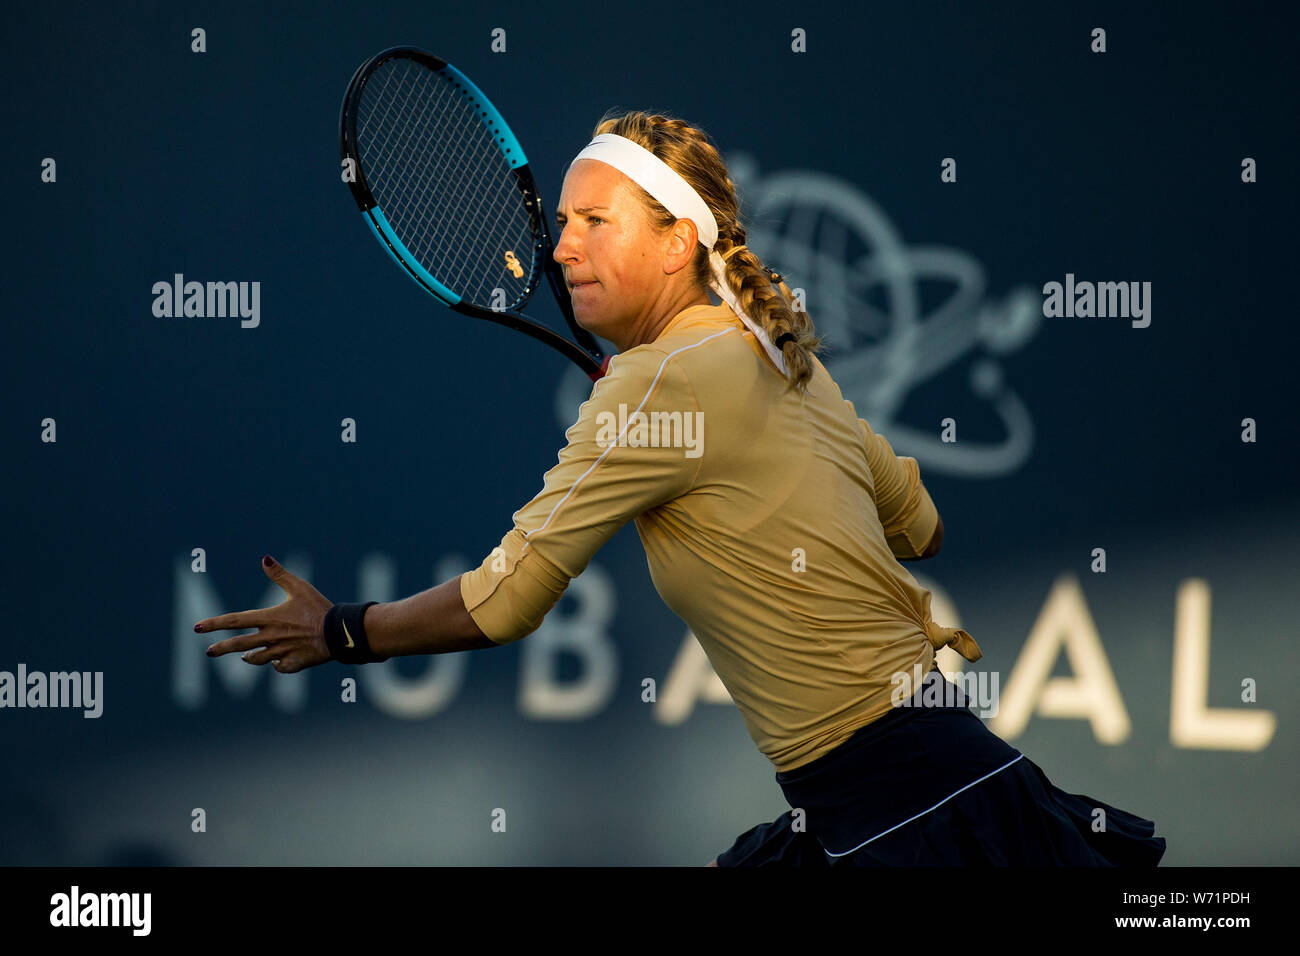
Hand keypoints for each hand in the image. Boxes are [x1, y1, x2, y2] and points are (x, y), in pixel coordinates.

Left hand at [195, 555, 333, 672]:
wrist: (339, 632)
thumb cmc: (319, 607)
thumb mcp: (300, 587)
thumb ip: (280, 574)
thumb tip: (264, 558)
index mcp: (269, 618)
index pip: (234, 621)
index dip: (214, 624)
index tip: (197, 628)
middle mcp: (271, 637)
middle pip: (239, 644)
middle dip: (221, 648)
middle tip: (208, 652)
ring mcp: (281, 652)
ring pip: (257, 659)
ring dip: (248, 658)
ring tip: (244, 657)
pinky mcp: (294, 663)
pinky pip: (279, 666)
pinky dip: (276, 664)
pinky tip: (277, 661)